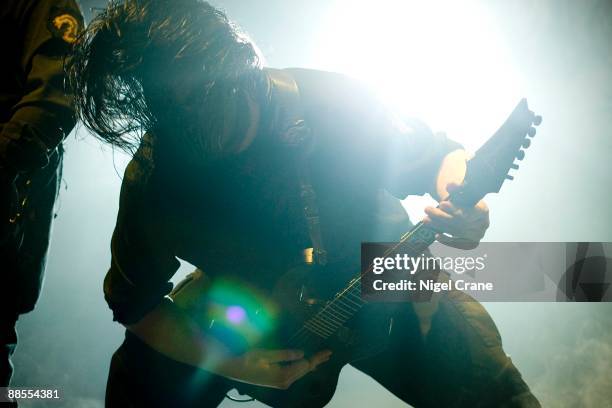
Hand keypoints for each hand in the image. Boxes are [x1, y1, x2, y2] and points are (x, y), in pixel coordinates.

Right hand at [215, 348, 331, 389]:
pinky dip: (303, 367)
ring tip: (321, 358)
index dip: (317, 357)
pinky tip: (308, 365)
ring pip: (301, 372)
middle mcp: (285, 382)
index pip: (305, 364)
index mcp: (283, 375)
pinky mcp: (278, 381)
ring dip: (312, 364)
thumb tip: (302, 353)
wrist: (234, 370)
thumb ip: (284, 354)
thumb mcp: (265, 354)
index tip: (327, 351)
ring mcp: (282, 383)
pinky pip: (295, 373)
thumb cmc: (248, 359)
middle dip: (317, 361)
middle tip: (328, 353)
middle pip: (306, 369)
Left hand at [423, 183, 488, 249]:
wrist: (470, 211)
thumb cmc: (466, 200)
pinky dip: (446, 239)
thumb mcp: (463, 192)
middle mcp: (481, 225)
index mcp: (482, 211)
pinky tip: (436, 234)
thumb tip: (450, 185)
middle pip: (459, 221)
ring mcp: (476, 235)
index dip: (454, 208)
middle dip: (441, 216)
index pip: (468, 211)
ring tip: (426, 219)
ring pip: (455, 231)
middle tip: (427, 209)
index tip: (442, 204)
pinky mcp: (469, 243)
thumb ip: (457, 188)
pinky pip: (456, 242)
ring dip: (439, 226)